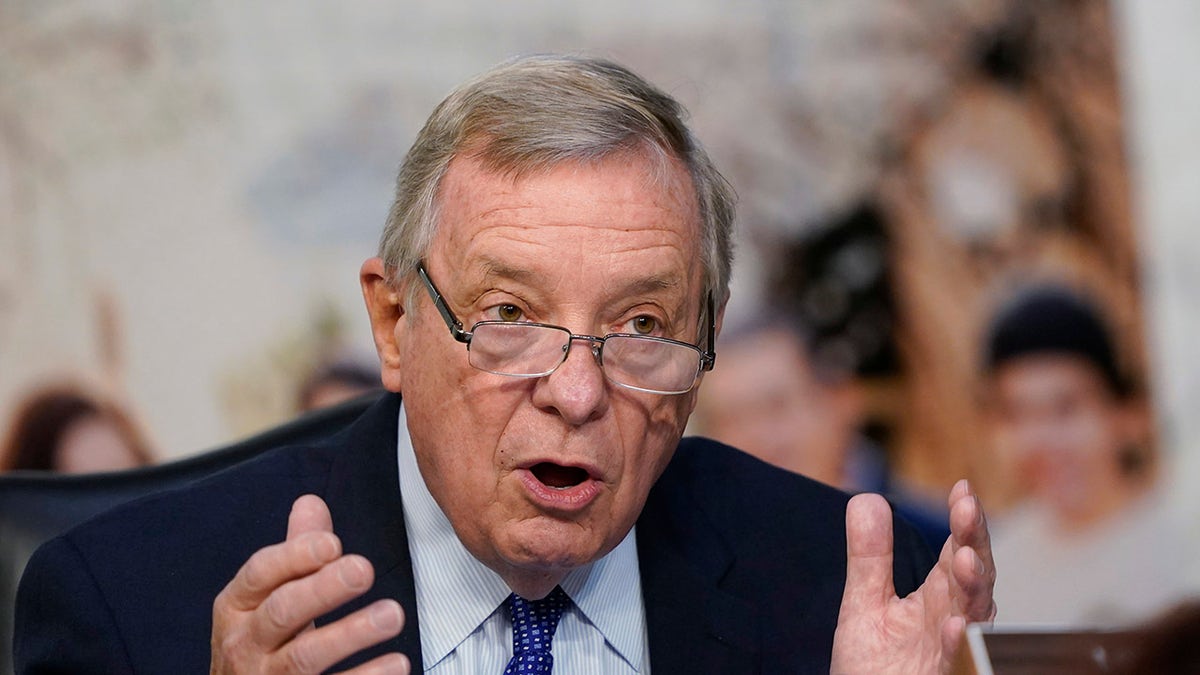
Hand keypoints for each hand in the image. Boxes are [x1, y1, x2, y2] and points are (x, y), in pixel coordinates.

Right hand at [210, 495, 408, 673]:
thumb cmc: (259, 646)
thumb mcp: (264, 600)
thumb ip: (294, 555)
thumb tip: (311, 502)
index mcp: (238, 607)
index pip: (261, 573)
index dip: (296, 556)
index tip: (333, 543)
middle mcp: (245, 643)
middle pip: (282, 612)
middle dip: (323, 589)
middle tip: (363, 570)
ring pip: (305, 657)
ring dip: (351, 633)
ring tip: (391, 614)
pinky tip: (396, 663)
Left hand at [830, 480, 996, 674]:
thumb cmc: (874, 665)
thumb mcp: (864, 603)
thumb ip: (870, 556)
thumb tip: (867, 498)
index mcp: (939, 596)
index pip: (958, 550)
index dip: (963, 521)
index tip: (962, 488)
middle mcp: (954, 619)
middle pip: (973, 576)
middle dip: (974, 541)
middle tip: (968, 507)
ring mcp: (952, 650)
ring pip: (974, 615)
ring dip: (973, 587)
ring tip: (967, 557)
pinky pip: (958, 661)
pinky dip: (959, 643)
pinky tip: (955, 624)